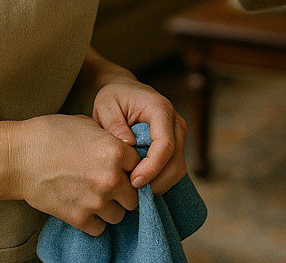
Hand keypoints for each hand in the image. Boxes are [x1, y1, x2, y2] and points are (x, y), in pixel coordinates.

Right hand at [9, 114, 140, 234]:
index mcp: (115, 151)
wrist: (19, 157)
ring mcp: (95, 201)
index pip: (140, 166)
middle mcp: (110, 178)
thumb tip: (124, 150)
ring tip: (96, 196)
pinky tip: (85, 207)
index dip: (130, 166)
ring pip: (119, 215)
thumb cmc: (52, 134)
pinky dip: (94, 221)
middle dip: (124, 191)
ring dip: (111, 208)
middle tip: (111, 185)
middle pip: (134, 196)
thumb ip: (110, 140)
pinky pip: (100, 229)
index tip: (121, 167)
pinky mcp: (78, 218)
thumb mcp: (88, 125)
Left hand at [93, 77, 188, 195]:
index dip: (152, 168)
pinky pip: (174, 168)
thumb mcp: (106, 105)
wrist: (124, 90)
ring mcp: (178, 134)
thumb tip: (128, 145)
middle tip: (132, 194)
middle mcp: (175, 121)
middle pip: (177, 161)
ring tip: (135, 191)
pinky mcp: (176, 144)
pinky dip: (160, 181)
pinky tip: (141, 185)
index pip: (165, 145)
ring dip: (159, 184)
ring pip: (178, 168)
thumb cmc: (114, 97)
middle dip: (156, 182)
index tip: (133, 182)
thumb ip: (115, 124)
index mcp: (161, 109)